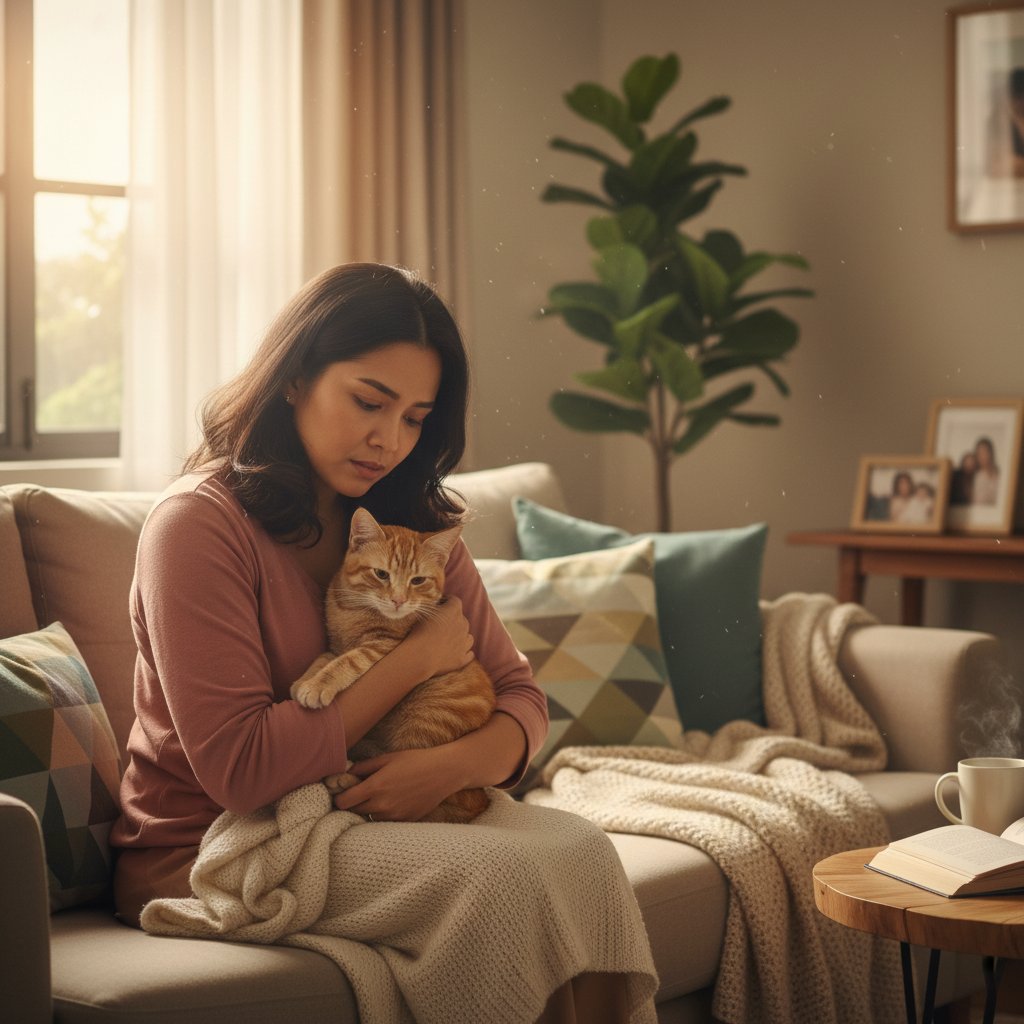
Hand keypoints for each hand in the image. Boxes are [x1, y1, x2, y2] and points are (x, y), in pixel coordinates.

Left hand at [331, 747, 463, 821]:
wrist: (444, 772)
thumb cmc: (415, 761)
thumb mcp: (387, 758)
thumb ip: (363, 767)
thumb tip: (346, 773)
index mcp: (374, 787)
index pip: (343, 802)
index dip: (339, 797)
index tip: (341, 792)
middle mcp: (382, 805)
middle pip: (354, 811)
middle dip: (353, 802)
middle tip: (359, 792)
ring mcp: (394, 816)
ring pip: (370, 817)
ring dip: (369, 809)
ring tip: (380, 795)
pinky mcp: (405, 821)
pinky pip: (386, 821)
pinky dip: (384, 814)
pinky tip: (394, 800)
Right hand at [403, 595, 473, 677]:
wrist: (418, 657)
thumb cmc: (417, 632)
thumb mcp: (421, 612)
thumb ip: (431, 606)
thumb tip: (434, 605)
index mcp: (454, 611)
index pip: (454, 600)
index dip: (447, 601)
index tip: (439, 604)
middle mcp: (463, 625)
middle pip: (461, 619)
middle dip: (452, 620)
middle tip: (439, 625)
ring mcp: (464, 644)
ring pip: (468, 636)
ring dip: (460, 636)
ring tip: (449, 640)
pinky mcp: (462, 659)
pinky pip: (469, 654)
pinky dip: (463, 652)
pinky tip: (455, 653)